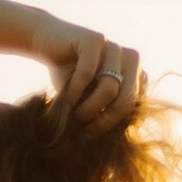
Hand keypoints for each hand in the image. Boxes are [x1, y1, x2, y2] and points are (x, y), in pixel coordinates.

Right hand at [36, 18, 142, 133]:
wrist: (46, 42)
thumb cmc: (68, 74)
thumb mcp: (89, 97)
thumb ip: (104, 111)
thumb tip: (116, 142)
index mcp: (135, 72)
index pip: (136, 105)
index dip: (116, 124)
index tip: (94, 134)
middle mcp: (130, 58)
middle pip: (127, 99)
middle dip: (105, 120)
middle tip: (85, 132)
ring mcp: (114, 47)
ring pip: (110, 89)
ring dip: (90, 108)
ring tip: (74, 117)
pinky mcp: (94, 39)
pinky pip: (88, 73)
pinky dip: (75, 91)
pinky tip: (65, 100)